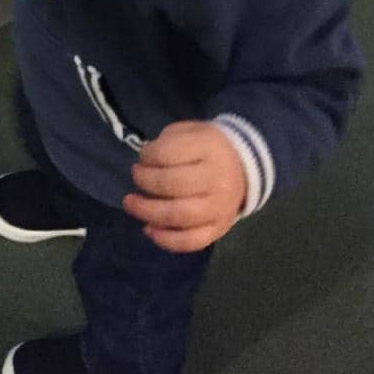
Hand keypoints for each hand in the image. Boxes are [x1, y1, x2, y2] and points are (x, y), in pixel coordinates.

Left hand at [123, 121, 245, 252]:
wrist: (243, 167)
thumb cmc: (207, 147)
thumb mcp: (189, 131)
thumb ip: (166, 143)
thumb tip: (144, 162)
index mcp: (209, 149)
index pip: (169, 154)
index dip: (148, 156)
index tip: (142, 157)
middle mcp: (217, 180)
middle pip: (173, 185)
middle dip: (145, 182)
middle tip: (136, 177)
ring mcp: (219, 208)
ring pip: (180, 216)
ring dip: (148, 212)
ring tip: (130, 204)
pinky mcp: (218, 230)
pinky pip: (191, 241)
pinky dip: (166, 240)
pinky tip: (149, 230)